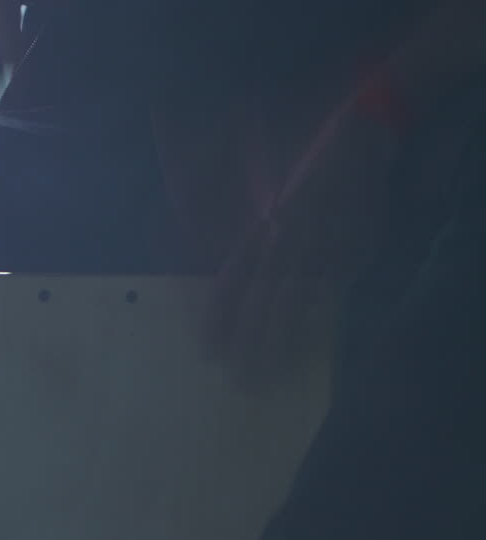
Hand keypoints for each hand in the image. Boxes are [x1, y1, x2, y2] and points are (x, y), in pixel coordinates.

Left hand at [206, 95, 400, 383]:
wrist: (361, 131)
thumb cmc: (305, 152)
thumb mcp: (261, 176)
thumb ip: (242, 217)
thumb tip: (214, 247)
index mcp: (262, 225)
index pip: (233, 280)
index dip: (219, 316)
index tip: (208, 347)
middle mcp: (286, 241)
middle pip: (261, 302)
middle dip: (247, 342)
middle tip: (234, 377)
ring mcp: (321, 249)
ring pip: (293, 305)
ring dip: (278, 343)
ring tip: (265, 376)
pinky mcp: (352, 252)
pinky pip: (329, 295)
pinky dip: (315, 323)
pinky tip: (304, 349)